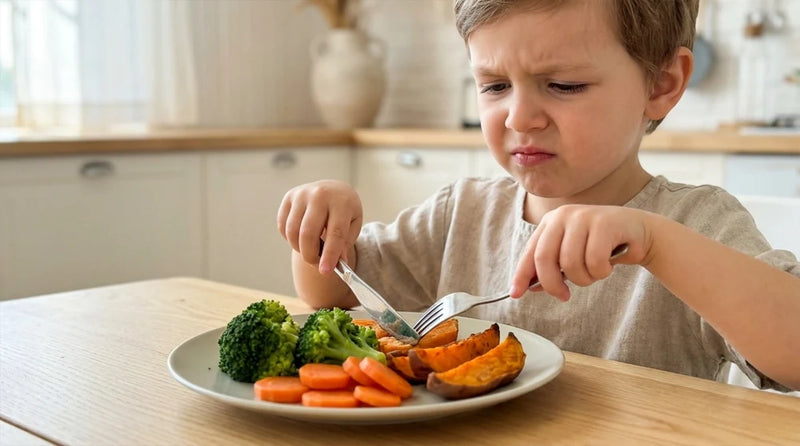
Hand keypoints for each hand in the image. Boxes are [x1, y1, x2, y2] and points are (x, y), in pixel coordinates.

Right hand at [277, 180, 362, 273]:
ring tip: (310, 250)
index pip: (335, 233)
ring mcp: (302, 194)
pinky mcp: (289, 197)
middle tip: (315, 263)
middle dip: (310, 255)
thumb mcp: (353, 225)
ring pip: (292, 231)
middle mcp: (320, 194)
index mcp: (341, 202)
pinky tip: (300, 238)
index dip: (329, 255)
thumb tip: (335, 263)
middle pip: (308, 233)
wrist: (333, 190)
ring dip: (299, 248)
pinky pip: (283, 226)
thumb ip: (345, 244)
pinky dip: (289, 238)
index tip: (325, 271)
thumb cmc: (345, 211)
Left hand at [511, 205, 652, 300]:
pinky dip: (601, 272)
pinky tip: (608, 266)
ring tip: (594, 273)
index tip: (515, 294)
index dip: (521, 274)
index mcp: (551, 222)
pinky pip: (594, 261)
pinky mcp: (604, 223)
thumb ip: (551, 268)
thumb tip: (528, 287)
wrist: (638, 233)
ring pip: (570, 263)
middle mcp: (563, 215)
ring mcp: (583, 217)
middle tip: (564, 296)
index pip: (530, 252)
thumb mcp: (572, 256)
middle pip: (544, 258)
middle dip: (552, 284)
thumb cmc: (601, 247)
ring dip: (584, 279)